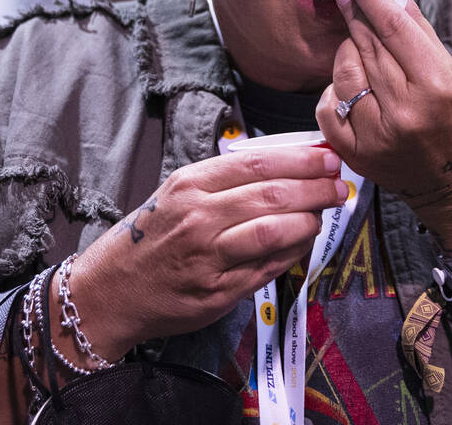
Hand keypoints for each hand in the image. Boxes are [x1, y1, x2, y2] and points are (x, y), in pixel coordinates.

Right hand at [67, 147, 346, 357]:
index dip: (301, 160)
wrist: (113, 289)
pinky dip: (293, 253)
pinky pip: (268, 268)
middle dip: (316, 189)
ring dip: (309, 222)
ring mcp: (209, 258)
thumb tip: (287, 163)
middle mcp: (199, 218)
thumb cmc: (153, 235)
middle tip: (338, 186)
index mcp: (191, 185)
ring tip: (323, 214)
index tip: (328, 159)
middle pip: (273, 196)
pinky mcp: (218, 292)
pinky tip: (303, 243)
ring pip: (274, 232)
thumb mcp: (179, 191)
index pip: (258, 163)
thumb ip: (226, 178)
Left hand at [316, 0, 451, 249]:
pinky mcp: (357, 155)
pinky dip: (335, 90)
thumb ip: (418, 30)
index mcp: (436, 87)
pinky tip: (347, 81)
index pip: (394, 30)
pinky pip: (330, 109)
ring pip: (345, 74)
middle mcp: (404, 112)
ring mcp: (376, 136)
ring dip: (347, 49)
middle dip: (357, 16)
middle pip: (368, 48)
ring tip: (356, 39)